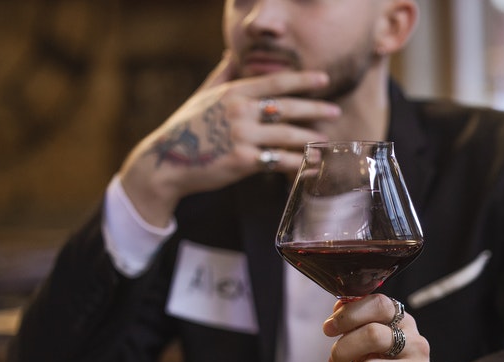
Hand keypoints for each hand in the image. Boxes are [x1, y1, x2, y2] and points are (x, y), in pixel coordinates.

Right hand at [119, 51, 341, 226]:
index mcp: (233, 92)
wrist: (167, 161)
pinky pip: (279, 161)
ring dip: (310, 139)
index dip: (303, 80)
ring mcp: (242, 136)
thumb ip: (222, 75)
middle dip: (316, 109)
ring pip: (288, 136)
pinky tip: (310, 166)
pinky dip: (297, 164)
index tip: (325, 79)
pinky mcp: (243, 161)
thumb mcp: (202, 96)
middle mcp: (239, 111)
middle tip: (336, 111)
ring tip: (325, 141)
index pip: (276, 82)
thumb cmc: (187, 127)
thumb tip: (231, 54)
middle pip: (288, 108)